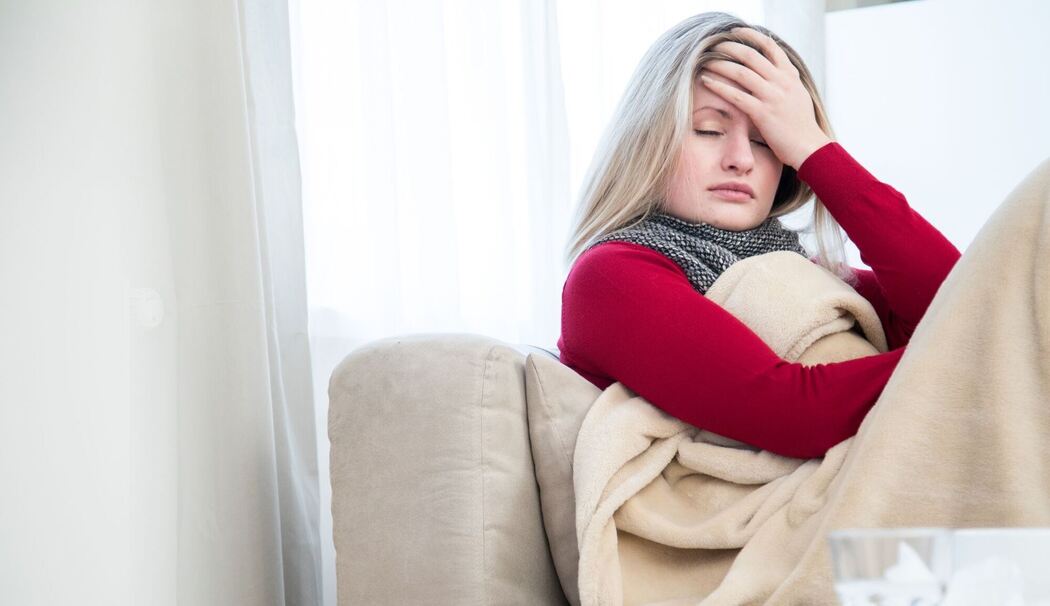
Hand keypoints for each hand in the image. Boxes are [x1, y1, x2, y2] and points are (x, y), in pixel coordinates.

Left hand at [699, 27, 831, 169]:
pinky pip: (736, 95)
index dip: (751, 36)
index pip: (770, 46)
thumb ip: (786, 81)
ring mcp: (772, 96)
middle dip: (730, 47)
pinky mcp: (762, 113)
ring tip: (705, 60)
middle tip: (714, 44)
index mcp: (790, 75)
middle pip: (751, 55)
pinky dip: (719, 86)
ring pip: (741, 72)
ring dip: (720, 64)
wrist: (809, 146)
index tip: (735, 32)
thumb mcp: (798, 95)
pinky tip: (706, 81)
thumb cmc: (801, 125)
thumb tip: (774, 70)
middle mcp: (781, 81)